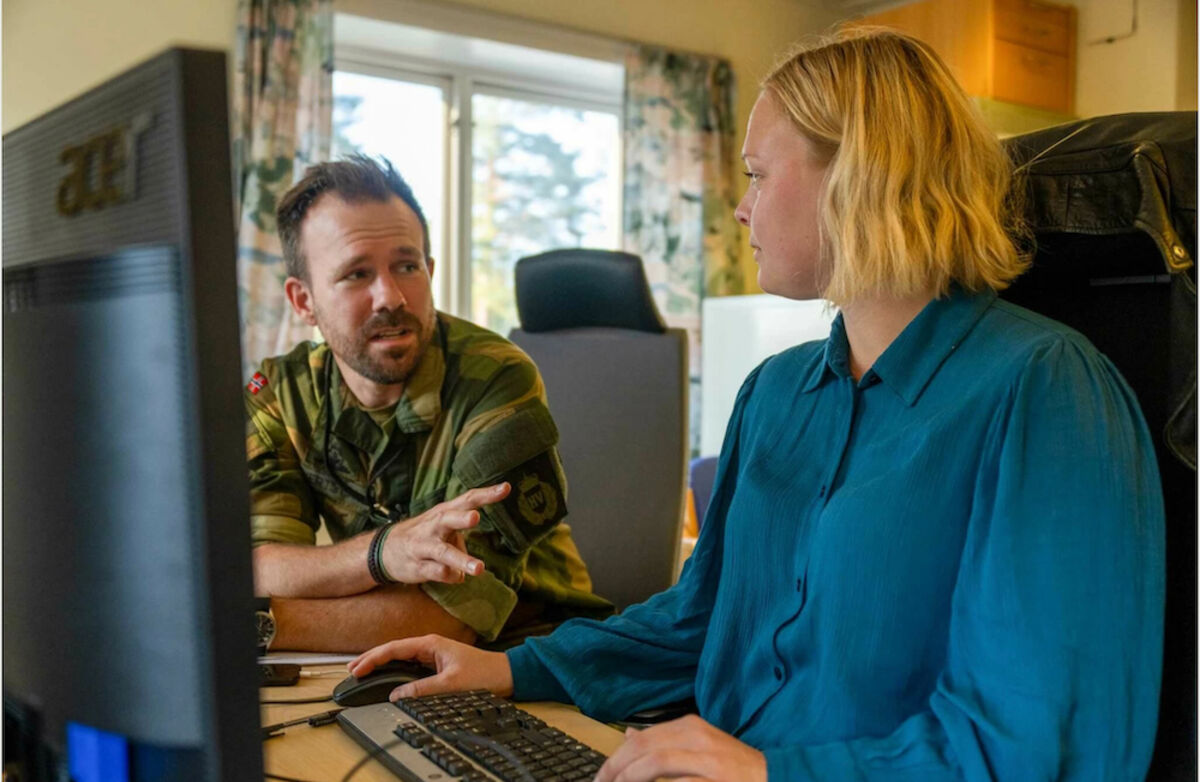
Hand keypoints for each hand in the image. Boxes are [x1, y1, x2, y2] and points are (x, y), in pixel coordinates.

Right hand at [349, 634, 513, 700]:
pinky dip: (393, 670)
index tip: (357, 669)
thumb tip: (397, 695)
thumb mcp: (451, 683)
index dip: (373, 658)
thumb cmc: (483, 674)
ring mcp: (432, 655)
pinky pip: (408, 666)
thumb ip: (423, 689)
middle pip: (393, 651)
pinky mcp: (435, 665)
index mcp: (431, 644)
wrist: (504, 674)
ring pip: (399, 658)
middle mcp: (429, 647)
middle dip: (371, 659)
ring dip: (381, 664)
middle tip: (351, 670)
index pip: (394, 648)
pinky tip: (385, 676)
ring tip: (362, 672)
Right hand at [381, 482, 510, 583]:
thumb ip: (462, 537)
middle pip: (447, 519)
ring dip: (461, 559)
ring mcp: (423, 547)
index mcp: (444, 513)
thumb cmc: (423, 536)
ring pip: (442, 552)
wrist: (383, 550)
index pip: (467, 499)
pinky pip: (435, 572)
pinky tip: (457, 578)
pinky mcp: (417, 566)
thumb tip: (474, 552)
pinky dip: (449, 576)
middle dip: (461, 518)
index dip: (486, 494)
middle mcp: (433, 526)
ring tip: (479, 568)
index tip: (506, 487)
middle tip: (476, 517)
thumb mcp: (442, 528)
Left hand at [595, 715, 765, 781]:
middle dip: (616, 769)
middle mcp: (697, 737)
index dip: (615, 759)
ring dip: (630, 779)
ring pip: (656, 762)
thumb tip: (630, 736)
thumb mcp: (699, 747)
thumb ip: (665, 742)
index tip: (601, 777)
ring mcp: (708, 759)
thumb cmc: (735, 767)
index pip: (640, 738)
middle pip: (643, 747)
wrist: (775, 777)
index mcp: (689, 727)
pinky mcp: (717, 780)